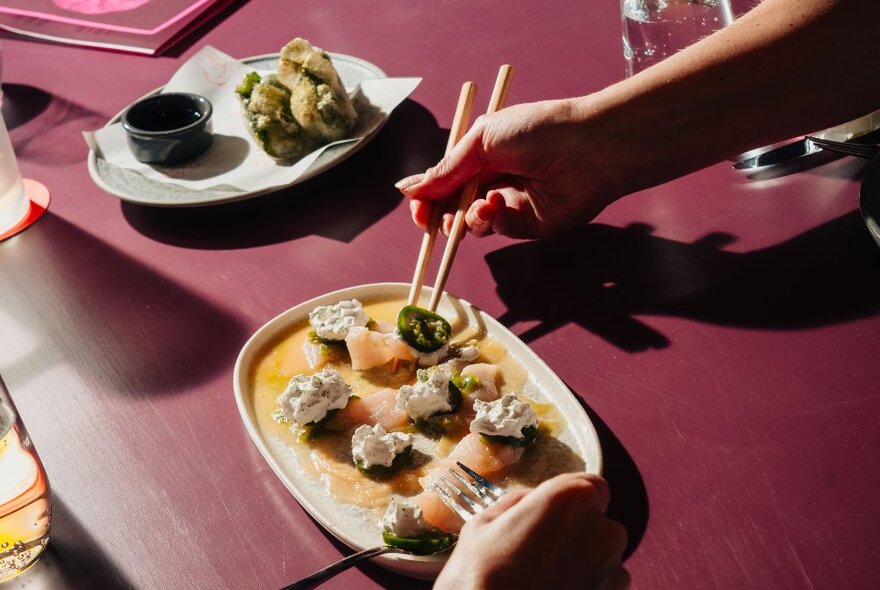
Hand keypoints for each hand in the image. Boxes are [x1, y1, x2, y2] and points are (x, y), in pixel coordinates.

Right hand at [396, 99, 620, 239]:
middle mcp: (492, 182)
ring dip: (466, 219)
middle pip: (453, 209)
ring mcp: (509, 206)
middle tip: (432, 219)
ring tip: (481, 205)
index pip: (444, 185)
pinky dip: (491, 221)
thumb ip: (445, 170)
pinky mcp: (527, 226)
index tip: (417, 209)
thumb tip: (407, 188)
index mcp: (480, 157)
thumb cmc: (537, 130)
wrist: (588, 148)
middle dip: (439, 216)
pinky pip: (497, 231)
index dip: (427, 199)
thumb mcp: (481, 140)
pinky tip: (497, 206)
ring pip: (472, 225)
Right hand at [434, 472, 629, 589]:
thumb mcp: (482, 525)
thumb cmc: (480, 578)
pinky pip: (604, 585)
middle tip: (540, 551)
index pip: (590, 485)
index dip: (571, 499)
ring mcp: (613, 570)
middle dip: (575, 532)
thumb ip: (516, 504)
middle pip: (597, 522)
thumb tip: (530, 503)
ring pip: (601, 557)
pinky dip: (586, 588)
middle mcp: (601, 530)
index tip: (552, 513)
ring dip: (582, 563)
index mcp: (570, 499)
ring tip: (545, 580)